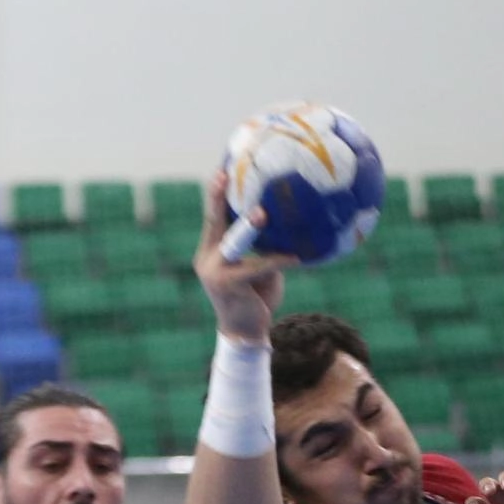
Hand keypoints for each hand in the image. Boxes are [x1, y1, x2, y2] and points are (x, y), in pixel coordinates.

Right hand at [193, 169, 300, 343]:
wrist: (245, 334)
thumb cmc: (255, 299)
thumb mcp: (257, 270)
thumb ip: (262, 249)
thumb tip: (284, 228)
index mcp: (210, 252)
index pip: (213, 218)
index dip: (215, 194)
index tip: (222, 170)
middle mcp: (207, 259)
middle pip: (213, 222)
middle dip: (217, 197)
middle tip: (223, 176)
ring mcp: (215, 273)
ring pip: (234, 244)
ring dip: (248, 227)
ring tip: (262, 214)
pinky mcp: (229, 285)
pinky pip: (258, 267)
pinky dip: (278, 261)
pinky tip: (295, 258)